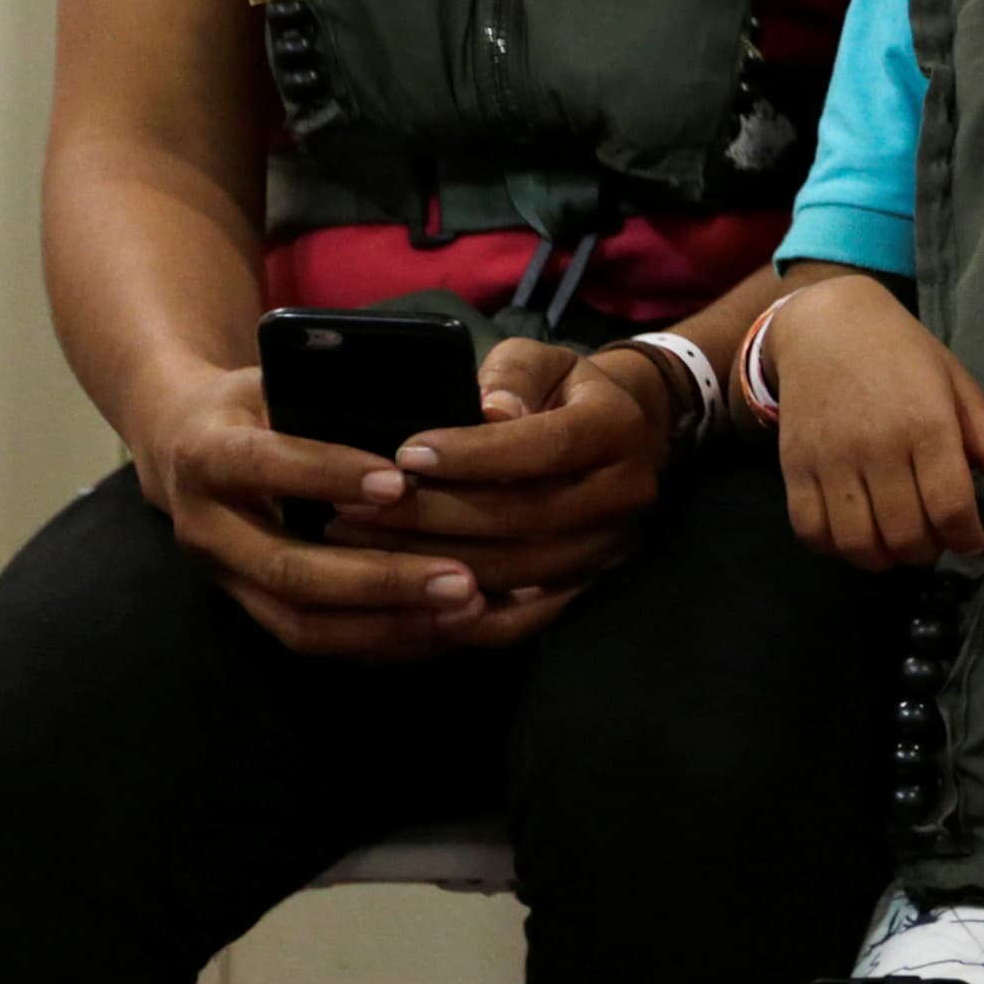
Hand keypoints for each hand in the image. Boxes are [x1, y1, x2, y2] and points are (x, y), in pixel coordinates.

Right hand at [126, 364, 492, 658]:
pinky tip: (442, 627)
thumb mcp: (282, 376)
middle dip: (380, 579)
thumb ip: (336, 390)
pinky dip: (380, 639)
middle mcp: (206, 528)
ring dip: (388, 624)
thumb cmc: (258, 400)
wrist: (182, 446)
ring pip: (301, 622)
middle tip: (462, 578)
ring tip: (465, 609)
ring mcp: (224, 578)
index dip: (326, 474)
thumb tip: (436, 402)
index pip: (263, 465)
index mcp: (208, 454)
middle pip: (289, 569)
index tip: (400, 482)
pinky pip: (314, 638)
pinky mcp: (248, 608)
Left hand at [324, 337, 668, 642]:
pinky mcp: (585, 589)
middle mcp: (624, 494)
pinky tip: (402, 602)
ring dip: (430, 563)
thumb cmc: (564, 392)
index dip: (475, 454)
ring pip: (513, 571)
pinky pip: (520, 622)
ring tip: (359, 547)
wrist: (628, 436)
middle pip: (524, 516)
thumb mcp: (543, 361)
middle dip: (432, 515)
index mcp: (617, 427)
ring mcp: (607, 549)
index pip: (547, 445)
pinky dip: (459, 620)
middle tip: (354, 508)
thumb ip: (514, 376)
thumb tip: (490, 410)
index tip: (406, 455)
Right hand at [769, 277, 983, 568]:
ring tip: (898, 543)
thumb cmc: (903, 354)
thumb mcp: (957, 387)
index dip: (966, 538)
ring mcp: (830, 460)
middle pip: (905, 534)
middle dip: (928, 552)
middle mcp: (877, 447)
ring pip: (858, 543)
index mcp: (926, 424)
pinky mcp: (794, 467)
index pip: (950, 507)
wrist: (827, 325)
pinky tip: (856, 533)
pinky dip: (836, 548)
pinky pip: (811, 532)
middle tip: (935, 540)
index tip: (972, 541)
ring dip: (885, 559)